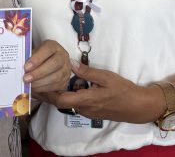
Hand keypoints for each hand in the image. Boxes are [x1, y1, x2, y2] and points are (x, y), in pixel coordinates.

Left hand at [23, 40, 70, 92]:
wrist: (49, 62)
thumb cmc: (39, 57)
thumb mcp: (34, 52)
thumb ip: (29, 58)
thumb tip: (19, 67)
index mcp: (54, 46)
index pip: (47, 50)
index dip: (37, 59)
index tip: (26, 67)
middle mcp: (63, 56)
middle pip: (54, 63)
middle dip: (39, 73)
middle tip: (26, 79)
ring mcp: (66, 69)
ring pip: (56, 77)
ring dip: (40, 82)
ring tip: (29, 85)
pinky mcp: (65, 80)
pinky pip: (56, 86)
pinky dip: (44, 88)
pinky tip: (35, 88)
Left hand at [40, 61, 162, 122]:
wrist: (137, 106)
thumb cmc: (123, 90)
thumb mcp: (106, 77)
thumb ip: (86, 72)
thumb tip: (70, 63)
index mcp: (86, 100)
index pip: (60, 100)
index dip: (47, 93)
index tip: (38, 83)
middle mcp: (84, 109)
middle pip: (61, 102)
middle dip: (49, 93)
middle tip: (38, 80)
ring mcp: (87, 112)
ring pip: (68, 103)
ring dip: (58, 94)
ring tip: (48, 80)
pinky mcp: (91, 112)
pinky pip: (75, 104)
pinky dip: (67, 96)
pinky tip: (66, 86)